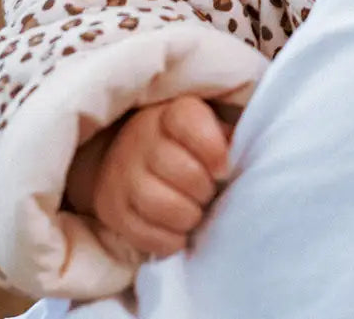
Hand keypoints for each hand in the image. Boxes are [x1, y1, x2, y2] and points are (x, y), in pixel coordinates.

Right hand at [84, 96, 233, 257]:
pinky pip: (143, 234)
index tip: (224, 170)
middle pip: (182, 171)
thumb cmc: (183, 142)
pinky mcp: (111, 209)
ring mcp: (121, 175)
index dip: (212, 149)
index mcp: (170, 113)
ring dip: (188, 216)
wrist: (125, 156)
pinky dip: (168, 240)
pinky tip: (179, 232)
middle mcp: (141, 139)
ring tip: (195, 212)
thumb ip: (226, 135)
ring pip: (160, 205)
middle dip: (204, 190)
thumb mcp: (206, 125)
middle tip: (209, 193)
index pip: (188, 121)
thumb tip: (243, 155)